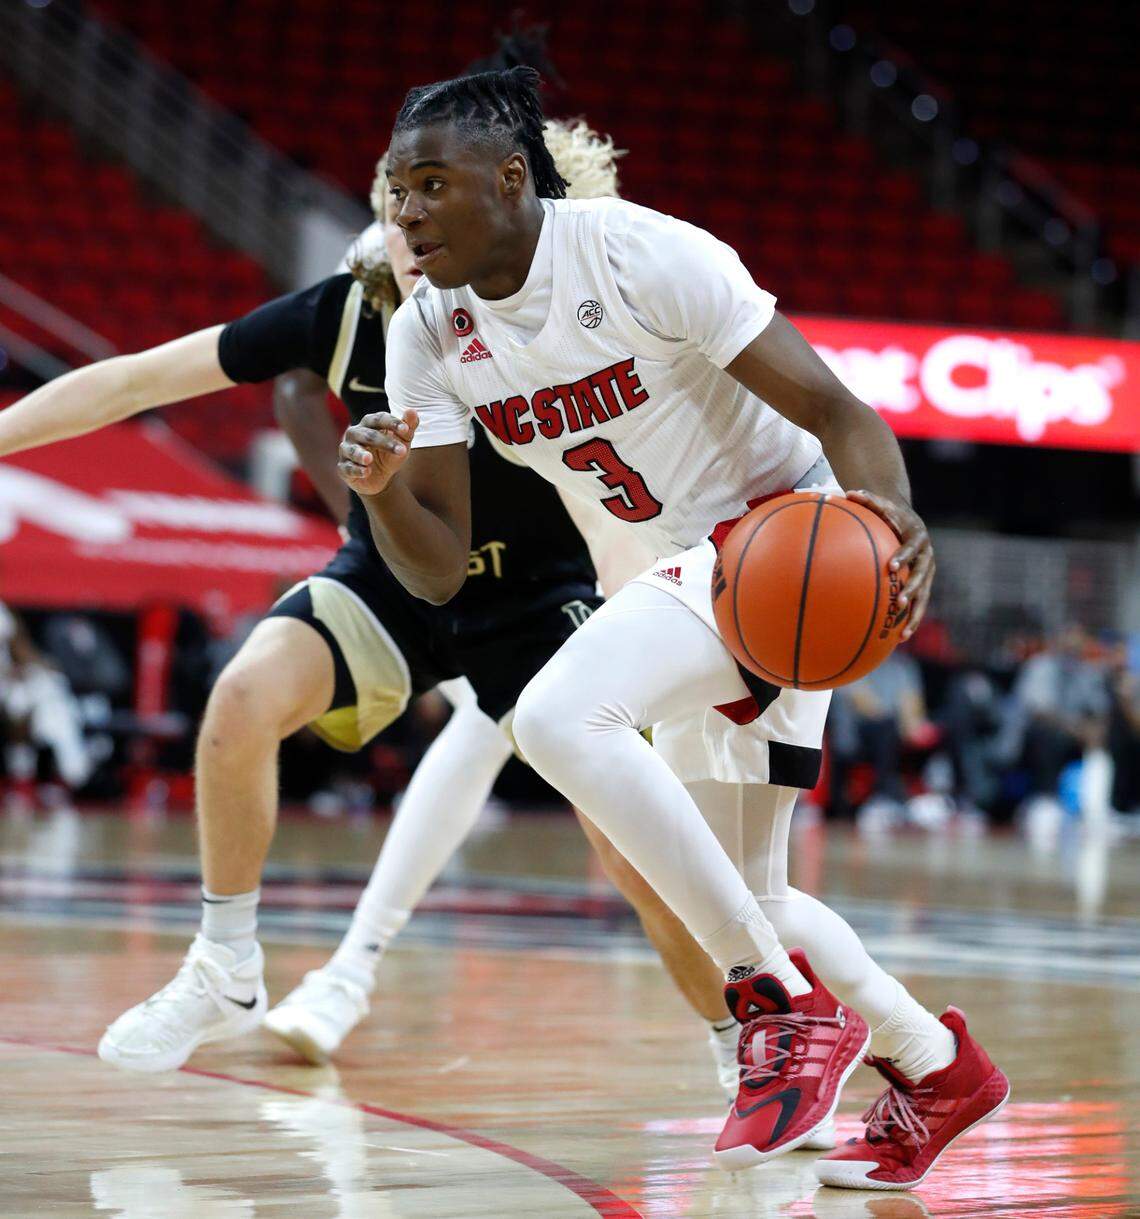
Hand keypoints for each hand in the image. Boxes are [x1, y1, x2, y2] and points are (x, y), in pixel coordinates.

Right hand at [337, 410, 418, 495]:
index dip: (392, 423)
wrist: (380, 478)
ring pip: (352, 450)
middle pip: (368, 435)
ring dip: (360, 454)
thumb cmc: (390, 454)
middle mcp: (355, 434)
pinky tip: (366, 472)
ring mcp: (347, 450)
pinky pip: (348, 468)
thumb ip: (408, 427)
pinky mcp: (343, 468)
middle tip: (401, 450)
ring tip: (369, 459)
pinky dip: (357, 470)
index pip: (379, 419)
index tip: (405, 429)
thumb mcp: (402, 442)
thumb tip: (412, 411)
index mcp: (369, 423)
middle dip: (384, 442)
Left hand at [846, 489, 934, 639]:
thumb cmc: (888, 513)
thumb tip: (846, 493)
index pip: (911, 547)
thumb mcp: (880, 505)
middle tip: (900, 601)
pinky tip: (901, 639)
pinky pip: (920, 604)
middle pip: (922, 574)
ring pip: (925, 594)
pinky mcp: (923, 584)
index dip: (903, 557)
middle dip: (912, 588)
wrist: (908, 520)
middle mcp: (926, 555)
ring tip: (904, 631)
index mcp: (916, 536)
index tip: (892, 567)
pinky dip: (911, 620)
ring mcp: (927, 571)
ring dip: (915, 612)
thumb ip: (866, 500)